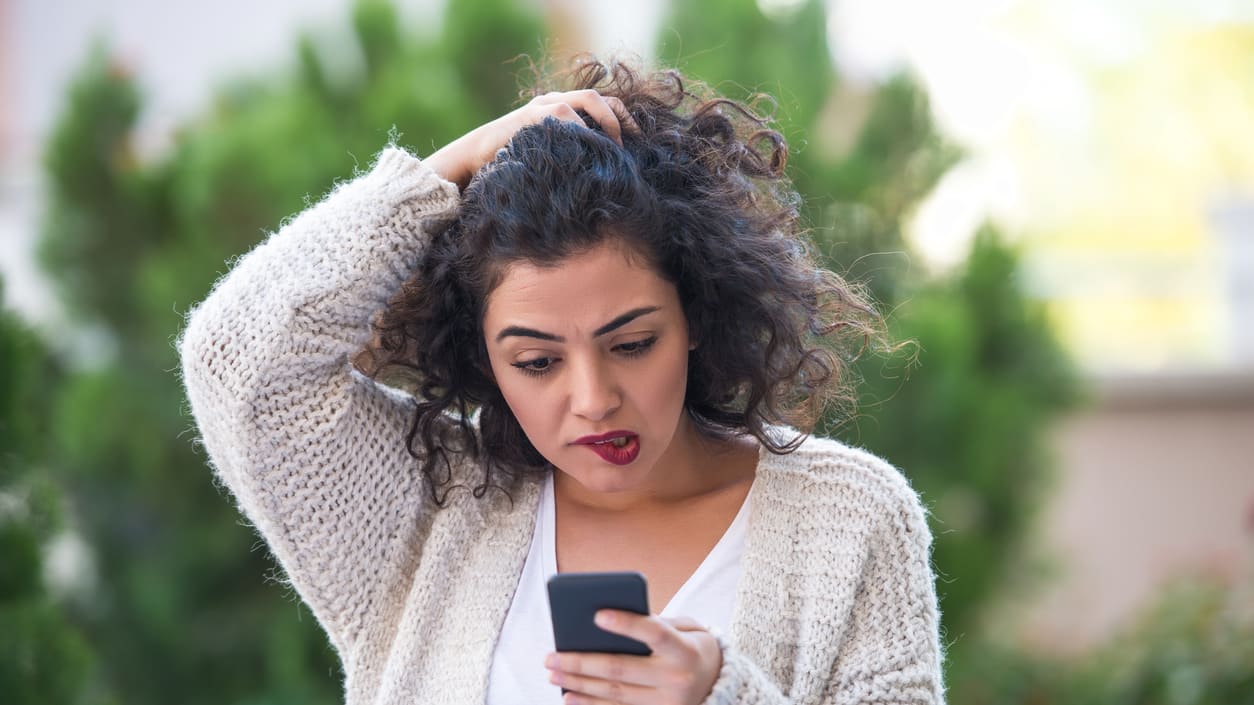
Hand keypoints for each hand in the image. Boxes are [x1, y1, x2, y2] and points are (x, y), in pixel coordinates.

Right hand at [425, 89, 635, 190]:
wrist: (475, 156)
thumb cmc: (513, 161)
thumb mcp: (548, 155)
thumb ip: (570, 154)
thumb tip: (601, 174)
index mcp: (560, 108)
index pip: (601, 102)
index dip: (622, 118)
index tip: (636, 140)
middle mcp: (553, 101)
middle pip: (597, 97)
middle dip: (616, 120)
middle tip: (625, 146)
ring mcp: (542, 106)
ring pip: (583, 103)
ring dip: (600, 127)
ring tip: (608, 151)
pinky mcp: (532, 116)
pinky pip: (564, 119)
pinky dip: (580, 135)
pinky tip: (586, 156)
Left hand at [544, 610, 722, 704]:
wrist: (719, 683)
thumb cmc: (693, 646)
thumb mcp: (687, 627)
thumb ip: (656, 622)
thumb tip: (611, 624)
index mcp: (685, 650)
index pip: (654, 633)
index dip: (627, 624)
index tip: (597, 615)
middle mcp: (675, 679)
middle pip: (621, 669)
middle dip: (581, 662)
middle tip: (552, 656)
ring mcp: (665, 703)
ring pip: (613, 693)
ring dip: (578, 684)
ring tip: (553, 674)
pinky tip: (569, 697)